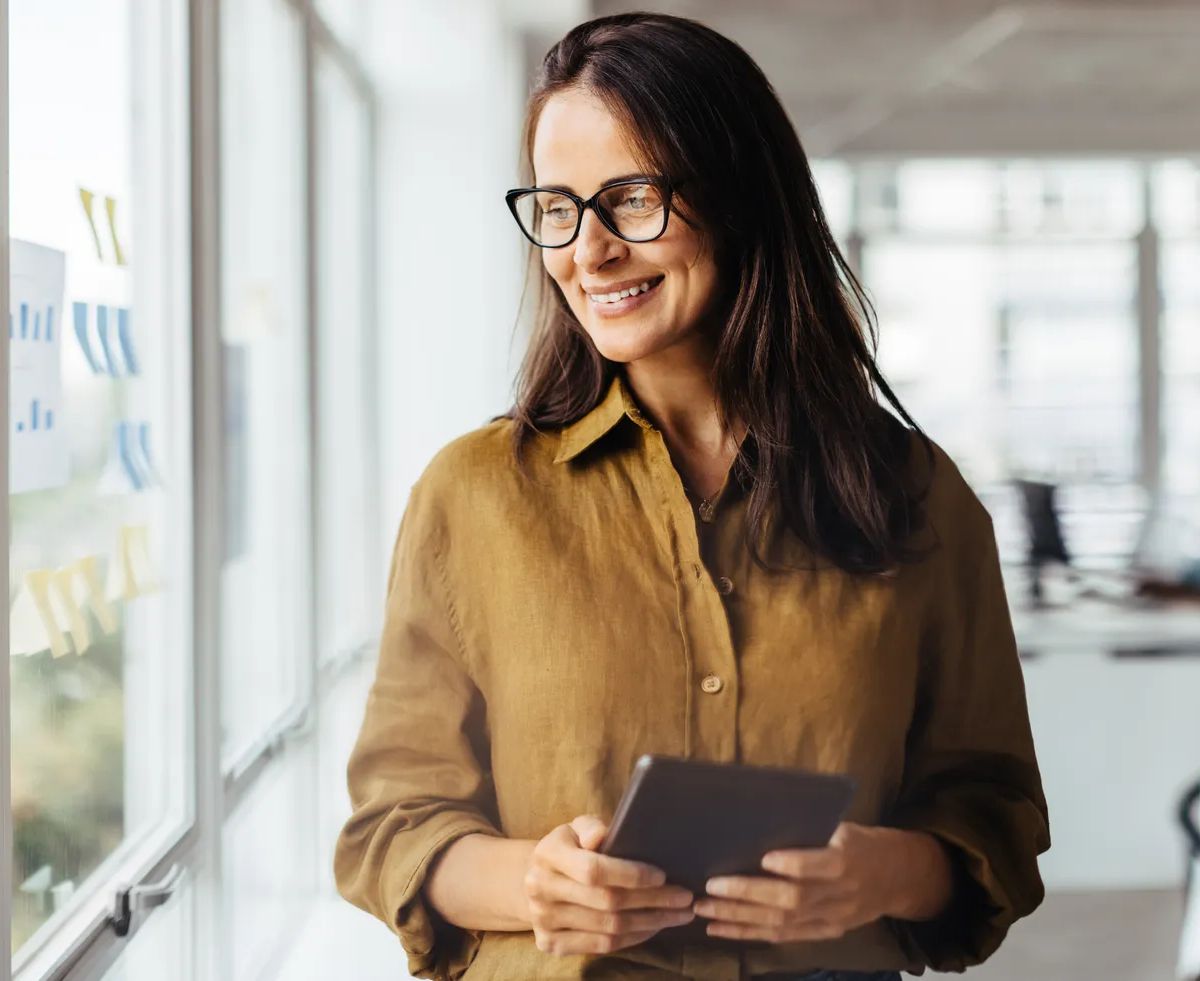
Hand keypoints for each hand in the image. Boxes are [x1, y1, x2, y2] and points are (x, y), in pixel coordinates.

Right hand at [523, 814, 696, 955]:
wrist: (535, 878)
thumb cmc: (569, 848)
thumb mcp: (576, 828)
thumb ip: (591, 828)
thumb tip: (602, 835)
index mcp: (547, 854)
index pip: (593, 870)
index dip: (631, 874)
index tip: (662, 875)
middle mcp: (540, 889)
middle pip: (607, 902)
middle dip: (652, 901)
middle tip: (685, 898)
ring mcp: (543, 920)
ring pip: (608, 928)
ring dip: (650, 922)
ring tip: (678, 914)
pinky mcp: (550, 944)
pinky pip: (601, 946)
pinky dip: (633, 938)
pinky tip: (653, 928)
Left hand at [691, 822, 952, 942]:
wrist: (897, 877)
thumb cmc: (858, 841)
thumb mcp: (843, 826)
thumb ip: (809, 829)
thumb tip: (758, 819)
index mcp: (847, 860)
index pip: (820, 865)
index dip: (794, 864)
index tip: (763, 857)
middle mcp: (839, 894)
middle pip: (792, 900)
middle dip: (748, 894)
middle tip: (711, 886)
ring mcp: (831, 918)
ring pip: (781, 923)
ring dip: (739, 918)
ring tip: (704, 910)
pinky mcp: (823, 933)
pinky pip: (782, 937)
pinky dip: (748, 934)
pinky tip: (720, 929)